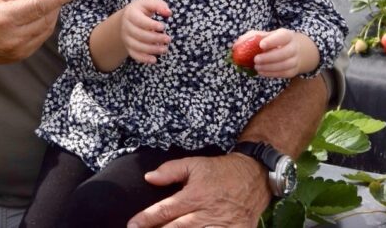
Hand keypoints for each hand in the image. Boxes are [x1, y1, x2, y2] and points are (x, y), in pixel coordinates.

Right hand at [0, 0, 74, 65]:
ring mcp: (18, 49)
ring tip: (47, 2)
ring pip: (46, 29)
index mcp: (4, 18)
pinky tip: (39, 16)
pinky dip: (44, 25)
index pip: (39, 6)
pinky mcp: (20, 56)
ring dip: (51, 14)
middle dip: (55, 3)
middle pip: (47, 18)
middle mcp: (13, 37)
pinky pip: (40, 38)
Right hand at [121, 0, 170, 63]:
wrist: (128, 18)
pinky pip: (134, 55)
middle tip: (168, 39)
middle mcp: (126, 26)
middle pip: (139, 35)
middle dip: (155, 38)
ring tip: (164, 49)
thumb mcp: (149, 2)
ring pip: (137, 46)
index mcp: (130, 13)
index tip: (163, 27)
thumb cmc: (142, 10)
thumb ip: (159, 5)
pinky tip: (154, 59)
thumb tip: (168, 13)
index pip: (139, 21)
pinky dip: (144, 59)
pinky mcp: (128, 47)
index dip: (151, 25)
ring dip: (152, 50)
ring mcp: (126, 38)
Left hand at [128, 153, 268, 227]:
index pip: (165, 210)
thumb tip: (148, 178)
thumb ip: (170, 171)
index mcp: (194, 196)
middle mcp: (206, 214)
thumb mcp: (194, 164)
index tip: (132, 225)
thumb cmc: (220, 171)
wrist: (254, 176)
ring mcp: (221, 226)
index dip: (146, 219)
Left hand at [248, 29, 318, 78]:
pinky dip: (272, 74)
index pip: (282, 36)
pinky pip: (284, 73)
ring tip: (257, 67)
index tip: (261, 45)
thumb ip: (249, 39)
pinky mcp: (293, 70)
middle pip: (285, 53)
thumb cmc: (273, 41)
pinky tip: (262, 72)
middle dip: (269, 57)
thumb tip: (235, 47)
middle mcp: (293, 47)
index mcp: (286, 35)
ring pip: (285, 65)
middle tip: (255, 60)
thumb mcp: (263, 36)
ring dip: (269, 67)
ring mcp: (295, 59)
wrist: (293, 51)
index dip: (272, 41)